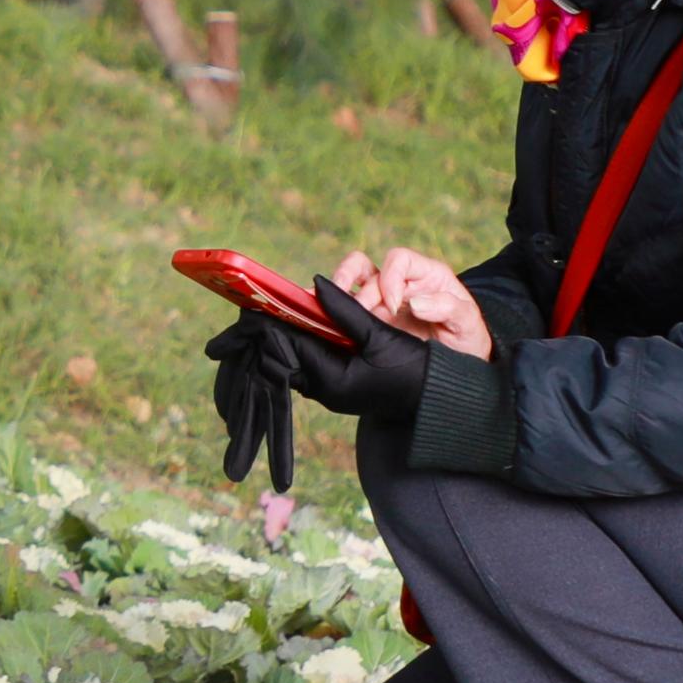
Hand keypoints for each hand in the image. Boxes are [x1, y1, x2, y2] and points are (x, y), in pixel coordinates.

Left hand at [201, 278, 439, 490]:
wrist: (437, 400)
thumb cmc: (415, 370)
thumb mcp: (381, 335)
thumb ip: (346, 310)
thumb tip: (314, 282)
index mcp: (331, 380)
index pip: (291, 343)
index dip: (272, 319)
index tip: (252, 298)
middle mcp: (324, 389)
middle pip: (285, 353)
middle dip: (269, 330)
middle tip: (246, 305)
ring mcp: (330, 390)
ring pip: (295, 357)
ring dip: (284, 335)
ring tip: (263, 311)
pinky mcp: (337, 385)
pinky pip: (308, 361)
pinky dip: (301, 343)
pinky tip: (296, 323)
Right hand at [334, 247, 493, 359]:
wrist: (459, 369)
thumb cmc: (467, 339)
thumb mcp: (468, 323)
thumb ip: (449, 308)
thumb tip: (416, 302)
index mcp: (425, 276)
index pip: (399, 260)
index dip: (390, 278)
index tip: (392, 305)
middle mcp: (399, 283)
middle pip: (365, 266)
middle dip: (356, 287)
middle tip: (357, 310)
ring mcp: (380, 301)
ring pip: (350, 280)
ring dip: (337, 289)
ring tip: (327, 307)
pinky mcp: (369, 321)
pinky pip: (344, 307)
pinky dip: (329, 308)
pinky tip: (319, 318)